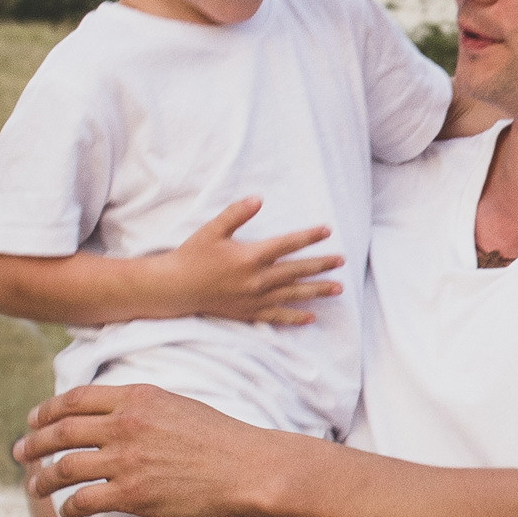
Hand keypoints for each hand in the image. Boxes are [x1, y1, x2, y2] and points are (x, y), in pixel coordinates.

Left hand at [17, 382, 279, 516]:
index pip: (74, 399)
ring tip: (34, 487)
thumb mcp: (178, 405)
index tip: (34, 421)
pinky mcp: (131, 494)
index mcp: (136, 397)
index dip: (48, 411)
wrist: (250, 467)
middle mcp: (124, 424)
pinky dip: (68, 507)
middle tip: (19, 454)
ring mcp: (125, 459)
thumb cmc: (222, 439)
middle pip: (60, 432)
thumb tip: (115, 412)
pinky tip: (68, 511)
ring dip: (41, 479)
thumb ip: (142, 406)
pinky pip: (82, 500)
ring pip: (63, 468)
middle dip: (33, 443)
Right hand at [160, 198, 344, 324]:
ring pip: (293, 295)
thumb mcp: (213, 230)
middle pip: (297, 272)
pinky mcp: (248, 313)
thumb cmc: (193, 256)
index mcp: (251, 257)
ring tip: (338, 289)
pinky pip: (276, 317)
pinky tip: (311, 318)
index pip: (287, 245)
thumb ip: (237, 214)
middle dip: (321, 266)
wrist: (176, 288)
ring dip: (317, 292)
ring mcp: (254, 299)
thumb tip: (258, 198)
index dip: (309, 237)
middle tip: (342, 261)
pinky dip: (295, 318)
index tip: (327, 230)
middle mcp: (257, 280)